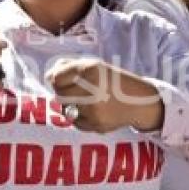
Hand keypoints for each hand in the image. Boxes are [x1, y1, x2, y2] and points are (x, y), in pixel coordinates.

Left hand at [46, 57, 162, 132]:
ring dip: (71, 105)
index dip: (55, 79)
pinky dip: (80, 117)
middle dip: (63, 92)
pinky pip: (76, 122)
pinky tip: (94, 111)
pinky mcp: (97, 124)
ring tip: (86, 100)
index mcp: (91, 70)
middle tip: (74, 91)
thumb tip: (48, 76)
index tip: (58, 79)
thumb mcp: (94, 66)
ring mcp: (94, 108)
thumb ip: (69, 67)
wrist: (140, 101)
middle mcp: (92, 89)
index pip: (56, 78)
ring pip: (66, 109)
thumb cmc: (112, 80)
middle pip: (59, 94)